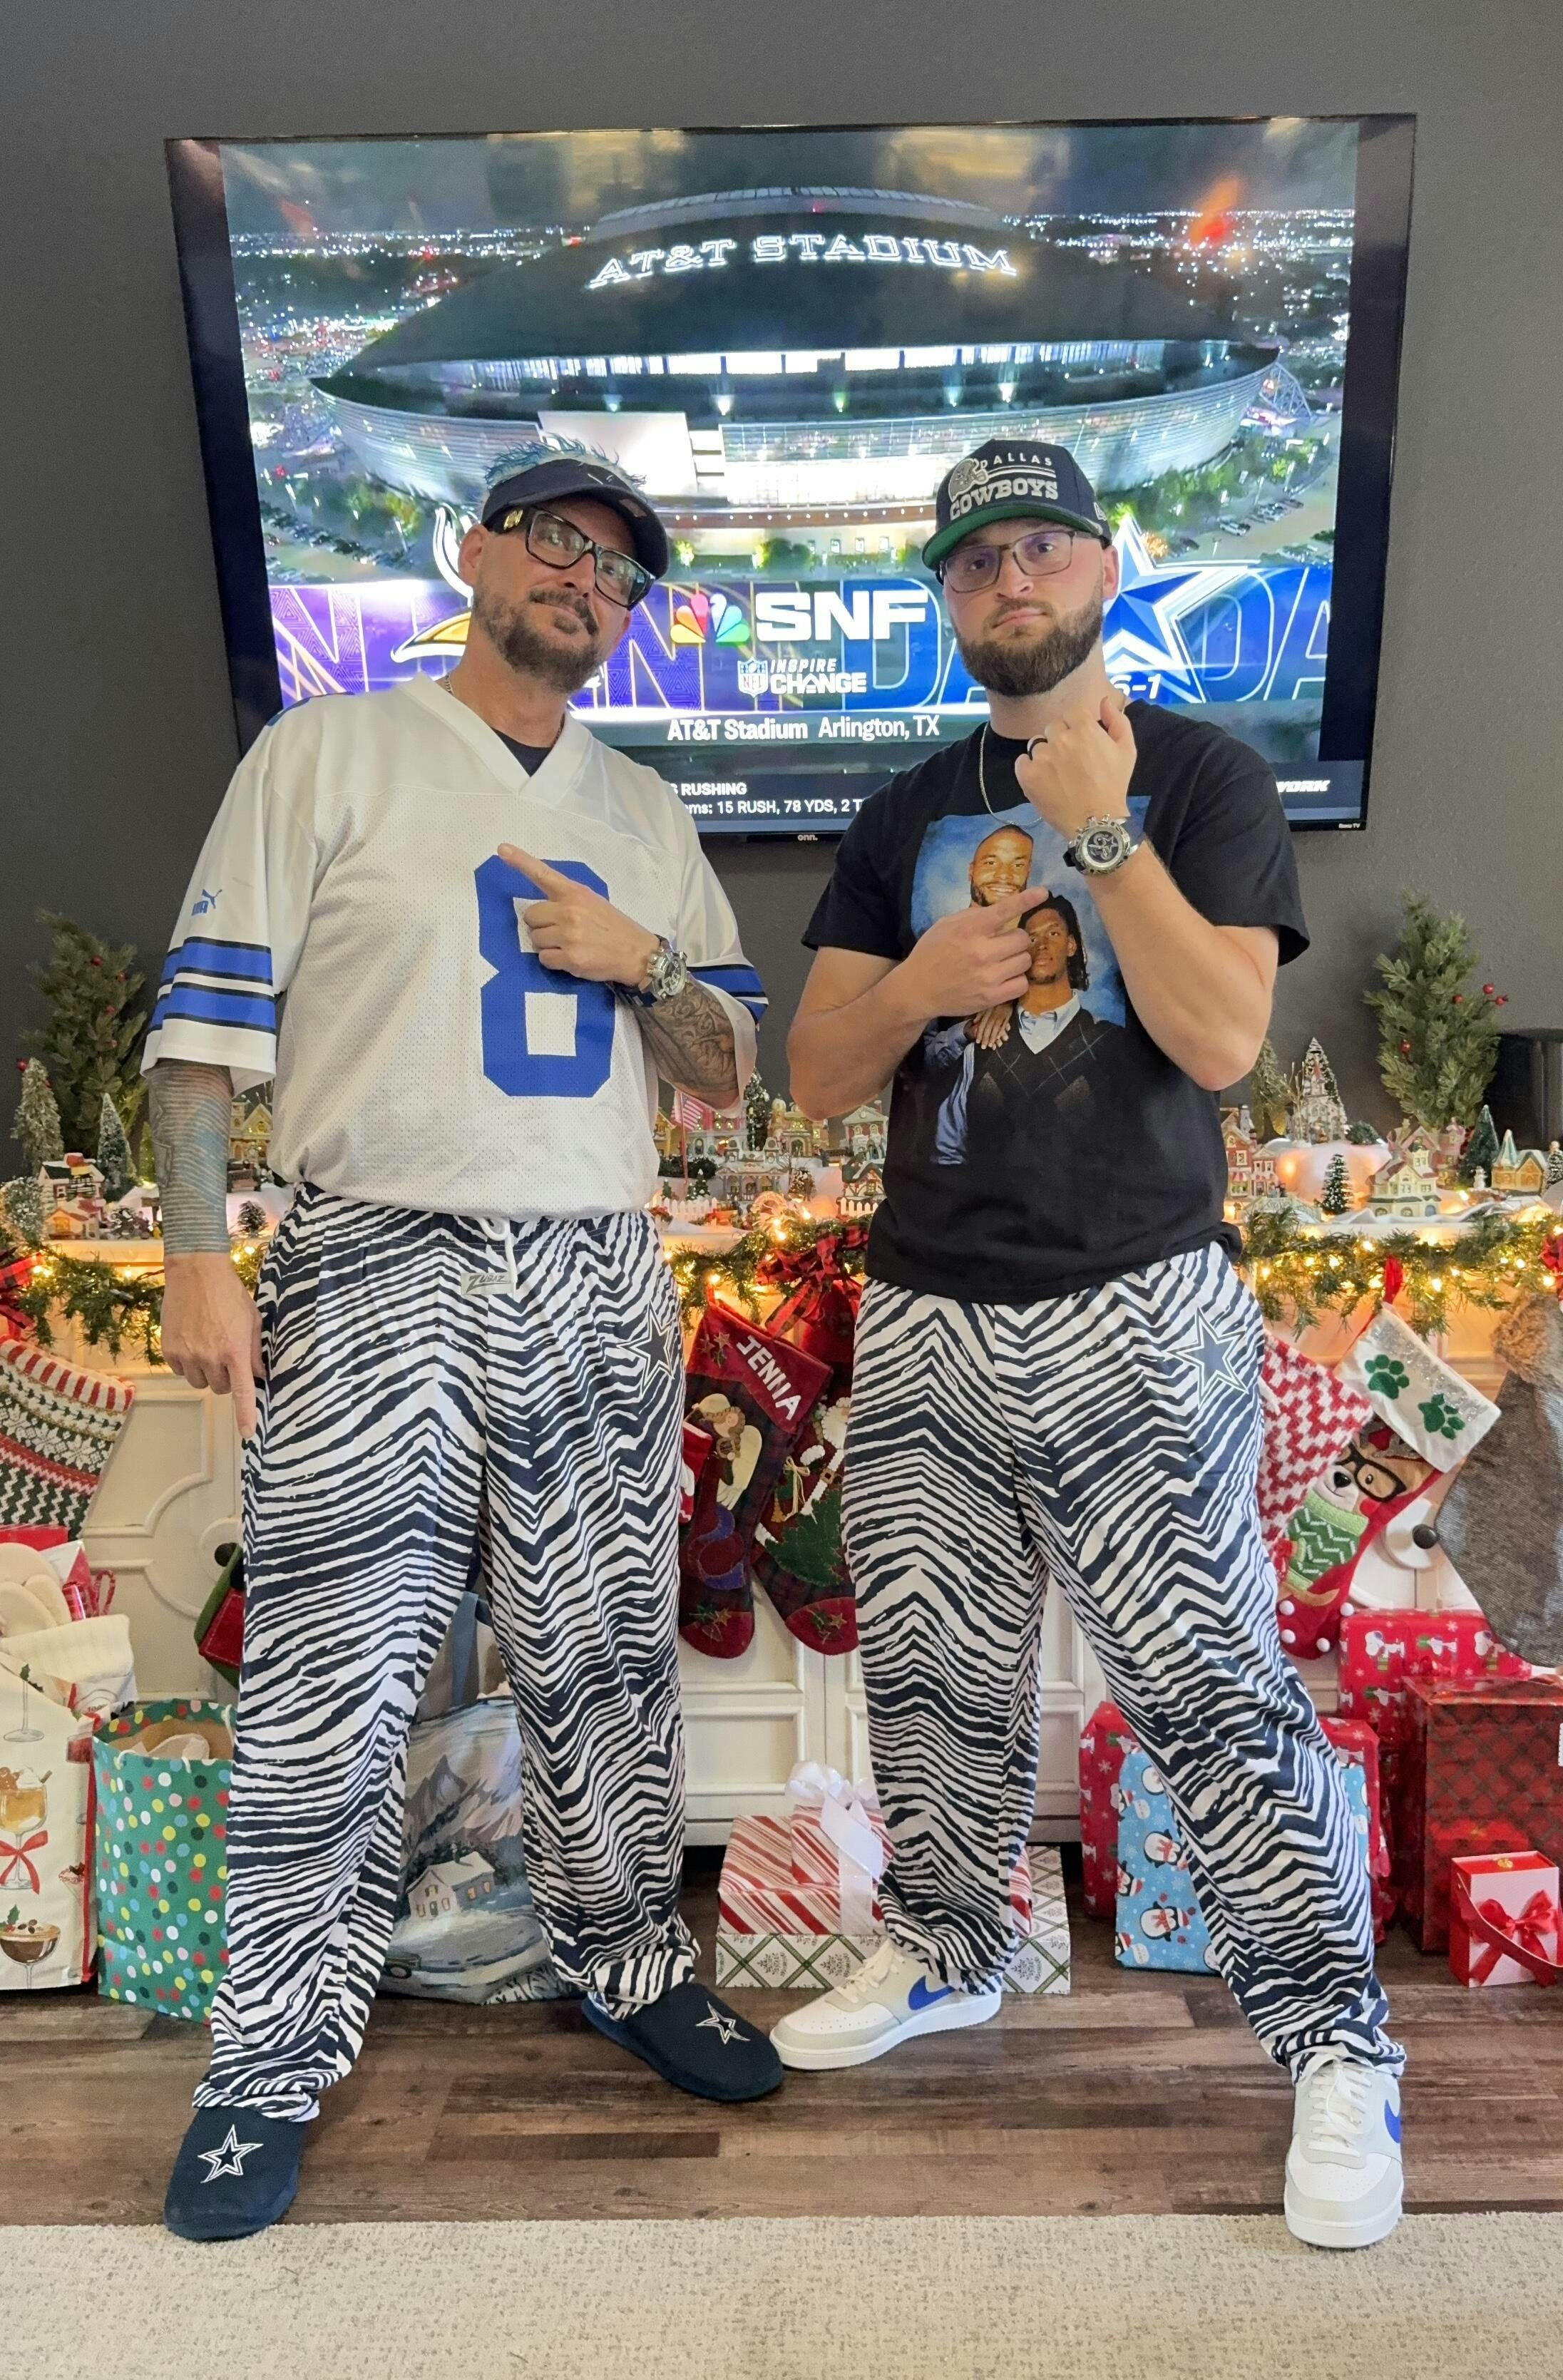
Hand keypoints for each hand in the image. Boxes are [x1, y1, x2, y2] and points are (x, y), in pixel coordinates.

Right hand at [160, 1253, 264, 1438]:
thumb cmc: (230, 1294)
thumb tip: (258, 1375)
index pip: (242, 1391)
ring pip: (199, 1383)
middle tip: (226, 1356)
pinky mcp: (169, 1350)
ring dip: (205, 1372)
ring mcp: (187, 1355)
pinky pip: (180, 1371)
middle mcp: (211, 1357)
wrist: (196, 1272)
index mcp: (236, 1350)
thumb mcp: (252, 1320)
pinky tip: (191, 1341)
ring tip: (207, 1346)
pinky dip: (186, 1363)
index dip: (245, 1415)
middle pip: (220, 1388)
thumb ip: (255, 1350)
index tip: (248, 1434)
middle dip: (226, 1378)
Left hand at [498, 843, 659, 987]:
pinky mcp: (570, 958)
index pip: (543, 874)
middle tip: (562, 930)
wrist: (637, 953)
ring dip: (547, 944)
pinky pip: (544, 959)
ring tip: (570, 945)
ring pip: (535, 939)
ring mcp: (568, 935)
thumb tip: (540, 911)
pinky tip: (571, 958)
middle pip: (530, 915)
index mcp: (575, 893)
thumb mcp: (593, 902)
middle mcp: (569, 911)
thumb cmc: (613, 926)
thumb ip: (567, 900)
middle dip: (541, 924)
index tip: (502, 849)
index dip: (520, 861)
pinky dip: (554, 961)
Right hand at [900, 886, 1034, 1018]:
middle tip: (1004, 944)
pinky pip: (1022, 984)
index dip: (1027, 900)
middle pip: (1022, 938)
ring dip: (1018, 959)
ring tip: (1003, 962)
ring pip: (1025, 961)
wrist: (917, 990)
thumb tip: (1000, 910)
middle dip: (1016, 939)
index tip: (1042, 893)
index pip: (1005, 910)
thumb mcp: (945, 925)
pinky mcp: (992, 997)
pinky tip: (1005, 977)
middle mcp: (982, 951)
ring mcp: (988, 976)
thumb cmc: (930, 953)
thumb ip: (972, 916)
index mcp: (969, 929)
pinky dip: (1017, 979)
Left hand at [966, 1003, 1013, 1050]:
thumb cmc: (995, 1001)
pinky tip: (999, 1038)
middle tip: (983, 1047)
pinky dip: (1001, 1032)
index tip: (977, 1041)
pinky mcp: (1008, 1016)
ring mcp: (1001, 1015)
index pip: (982, 1025)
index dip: (979, 1034)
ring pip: (996, 1028)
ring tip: (991, 1046)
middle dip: (986, 1038)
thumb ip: (980, 1013)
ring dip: (993, 1038)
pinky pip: (1003, 1025)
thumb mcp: (986, 1004)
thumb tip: (974, 1022)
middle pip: (988, 1028)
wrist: (1006, 994)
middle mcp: (993, 1014)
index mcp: (987, 1012)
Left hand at [1014, 689, 1135, 840]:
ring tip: (1058, 774)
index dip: (1076, 726)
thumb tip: (1103, 701)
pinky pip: (1022, 761)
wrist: (1096, 821)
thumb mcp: (1126, 750)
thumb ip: (1117, 720)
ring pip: (1038, 744)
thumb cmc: (1114, 785)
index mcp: (1084, 728)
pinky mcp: (1027, 775)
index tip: (1081, 743)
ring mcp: (1042, 757)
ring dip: (1046, 754)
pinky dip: (1029, 768)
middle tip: (1071, 762)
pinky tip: (1042, 779)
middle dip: (1061, 739)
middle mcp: (1061, 738)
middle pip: (1053, 727)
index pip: (1071, 712)